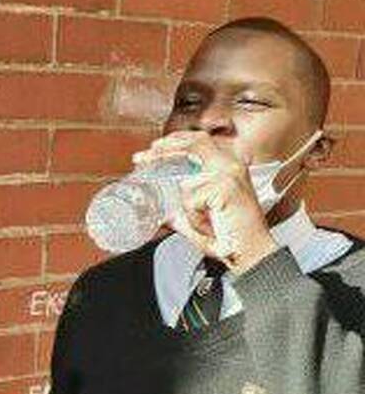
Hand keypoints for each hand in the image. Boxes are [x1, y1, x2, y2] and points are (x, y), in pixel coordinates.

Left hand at [134, 131, 278, 272]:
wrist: (253, 253)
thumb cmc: (232, 236)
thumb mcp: (203, 215)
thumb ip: (183, 207)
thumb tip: (162, 212)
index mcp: (229, 165)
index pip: (198, 140)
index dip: (174, 140)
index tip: (154, 147)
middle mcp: (231, 164)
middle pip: (191, 144)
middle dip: (162, 150)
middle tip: (141, 159)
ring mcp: (229, 174)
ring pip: (186, 181)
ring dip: (187, 207)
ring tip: (204, 222)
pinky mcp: (225, 188)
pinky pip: (191, 201)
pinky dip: (194, 218)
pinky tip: (209, 226)